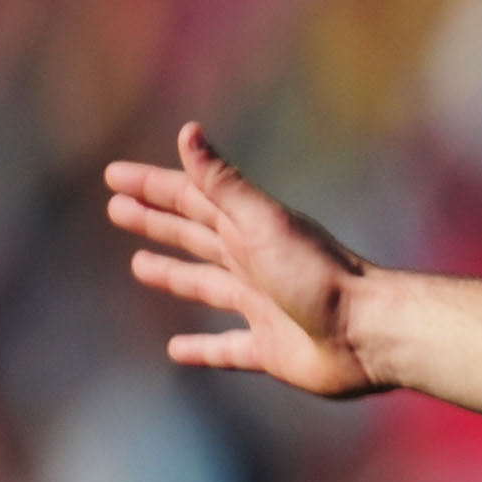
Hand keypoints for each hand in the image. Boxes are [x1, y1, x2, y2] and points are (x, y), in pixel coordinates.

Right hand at [104, 123, 385, 394]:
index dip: (153, 186)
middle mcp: (255, 264)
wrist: (369, 332)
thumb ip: (224, 184)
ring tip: (141, 265)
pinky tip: (176, 350)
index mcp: (251, 230)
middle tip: (117, 209)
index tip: (113, 176)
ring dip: (175, 274)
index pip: (192, 199)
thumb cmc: (317, 275)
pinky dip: (202, 349)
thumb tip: (188, 131)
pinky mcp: (271, 350)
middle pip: (196, 236)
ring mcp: (263, 307)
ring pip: (207, 286)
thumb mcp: (262, 223)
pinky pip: (227, 350)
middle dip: (158, 221)